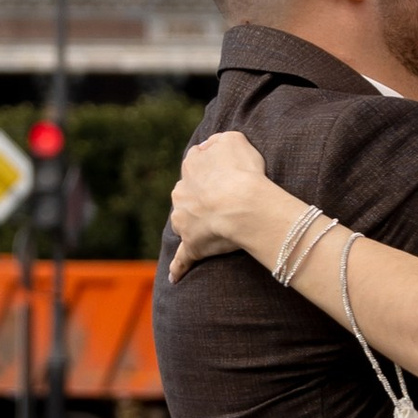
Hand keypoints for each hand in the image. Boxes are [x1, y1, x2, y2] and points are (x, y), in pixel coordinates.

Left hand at [166, 129, 286, 281]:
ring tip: (211, 231)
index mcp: (191, 166)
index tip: (227, 177)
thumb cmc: (242, 171)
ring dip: (193, 225)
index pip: (197, 164)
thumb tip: (211, 145)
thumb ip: (219, 141)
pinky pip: (182, 259)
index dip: (214, 171)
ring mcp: (183, 220)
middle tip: (223, 202)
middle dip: (200, 197)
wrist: (242, 203)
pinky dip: (178, 268)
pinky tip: (174, 278)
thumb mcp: (233, 139)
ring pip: (184, 221)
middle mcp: (181, 191)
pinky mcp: (191, 245)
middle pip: (188, 194)